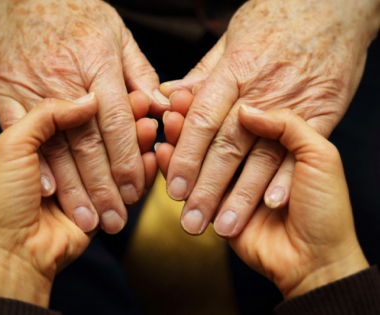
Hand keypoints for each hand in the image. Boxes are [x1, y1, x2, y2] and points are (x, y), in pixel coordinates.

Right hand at [0, 0, 167, 232]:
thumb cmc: (75, 14)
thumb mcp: (117, 36)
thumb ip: (140, 74)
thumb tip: (160, 107)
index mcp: (98, 64)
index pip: (117, 122)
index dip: (127, 160)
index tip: (135, 189)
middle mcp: (66, 79)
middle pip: (89, 142)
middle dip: (103, 186)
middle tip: (115, 218)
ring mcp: (32, 86)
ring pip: (57, 146)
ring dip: (74, 188)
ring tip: (88, 219)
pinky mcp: (5, 92)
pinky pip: (21, 133)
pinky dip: (37, 163)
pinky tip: (51, 191)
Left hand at [0, 95, 157, 306]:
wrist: (12, 251)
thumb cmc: (3, 200)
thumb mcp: (12, 147)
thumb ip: (47, 116)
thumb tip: (87, 101)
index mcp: (45, 139)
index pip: (82, 115)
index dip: (104, 104)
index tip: (125, 92)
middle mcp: (69, 157)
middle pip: (105, 135)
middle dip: (126, 123)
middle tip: (145, 109)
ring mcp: (89, 180)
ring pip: (120, 156)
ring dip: (138, 144)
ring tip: (151, 129)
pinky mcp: (105, 201)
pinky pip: (130, 184)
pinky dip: (144, 172)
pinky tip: (154, 158)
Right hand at [157, 104, 368, 298]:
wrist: (319, 259)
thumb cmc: (326, 208)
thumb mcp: (321, 157)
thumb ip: (287, 126)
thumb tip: (246, 111)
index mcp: (276, 141)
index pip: (238, 117)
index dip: (219, 107)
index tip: (190, 96)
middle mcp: (252, 158)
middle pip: (216, 136)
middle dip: (193, 125)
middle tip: (171, 113)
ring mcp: (233, 182)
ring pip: (201, 158)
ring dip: (181, 144)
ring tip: (165, 130)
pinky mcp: (219, 205)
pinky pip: (192, 183)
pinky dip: (174, 170)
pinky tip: (161, 155)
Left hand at [158, 0, 379, 236]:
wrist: (335, 6)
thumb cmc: (276, 19)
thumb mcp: (231, 40)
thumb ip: (201, 75)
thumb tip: (171, 98)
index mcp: (234, 71)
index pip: (202, 120)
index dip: (185, 157)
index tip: (172, 188)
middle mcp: (261, 90)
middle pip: (227, 146)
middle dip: (207, 187)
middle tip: (191, 221)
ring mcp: (293, 103)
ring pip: (261, 155)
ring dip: (241, 195)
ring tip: (224, 226)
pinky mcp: (322, 112)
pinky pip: (301, 149)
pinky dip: (286, 177)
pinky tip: (271, 204)